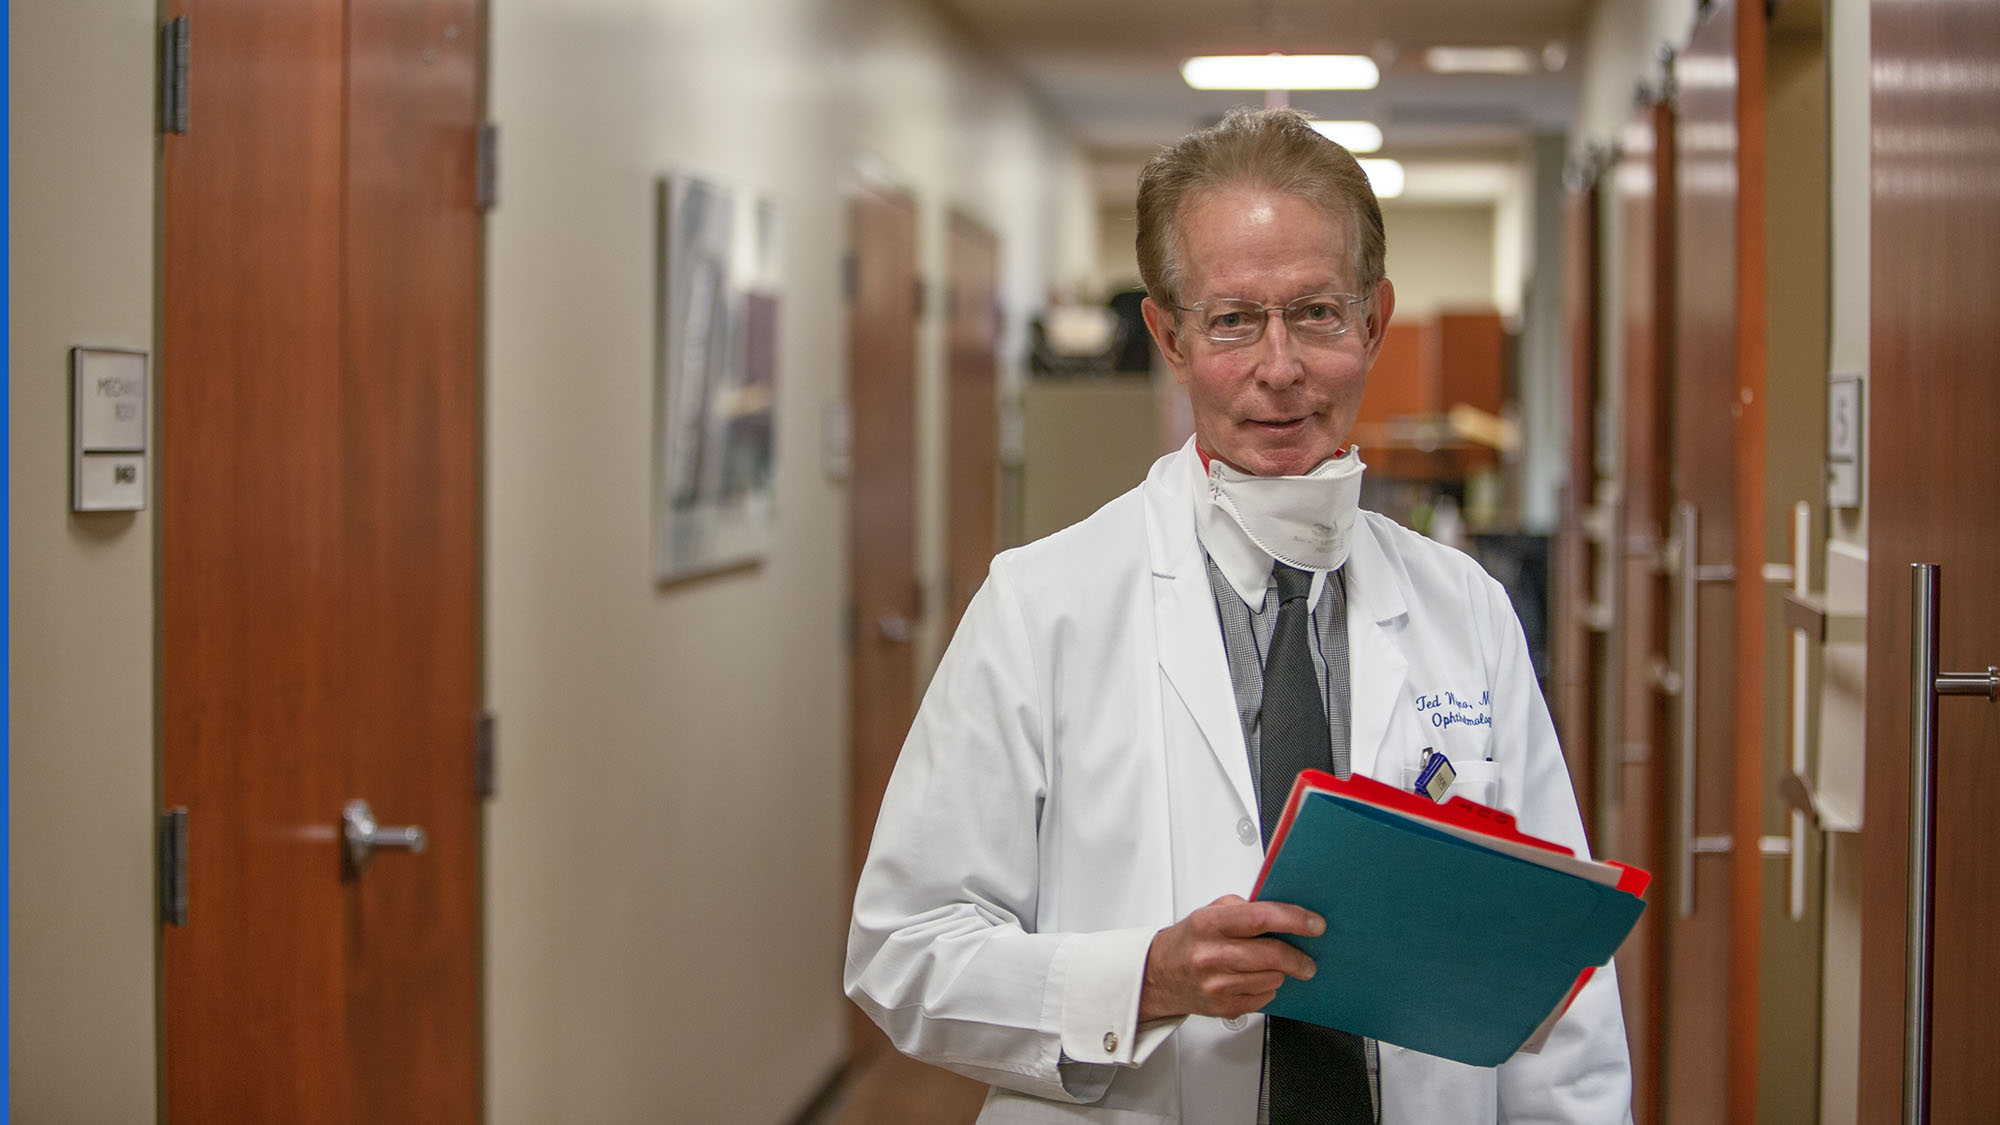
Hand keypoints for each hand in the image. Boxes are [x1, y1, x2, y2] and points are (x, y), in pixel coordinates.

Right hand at [1137, 895, 1322, 1020]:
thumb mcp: (1209, 912)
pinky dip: (1267, 988)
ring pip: (1272, 979)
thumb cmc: (1188, 941)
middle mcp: (1212, 954)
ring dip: (1280, 973)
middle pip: (1272, 955)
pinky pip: (1264, 998)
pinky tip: (1253, 980)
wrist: (1158, 975)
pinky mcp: (1224, 1007)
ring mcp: (1217, 984)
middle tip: (1308, 960)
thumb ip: (1244, 909)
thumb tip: (1283, 913)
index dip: (1294, 920)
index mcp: (1209, 923)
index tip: (1315, 924)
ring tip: (1268, 967)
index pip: (1260, 918)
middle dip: (1298, 957)